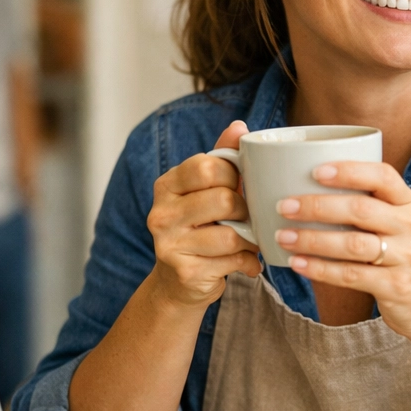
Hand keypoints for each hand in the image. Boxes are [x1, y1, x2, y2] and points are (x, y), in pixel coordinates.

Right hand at [146, 120, 260, 306]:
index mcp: (167, 185)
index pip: (207, 166)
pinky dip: (248, 261)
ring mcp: (169, 244)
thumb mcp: (207, 191)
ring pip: (230, 234)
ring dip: (250, 239)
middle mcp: (161, 213)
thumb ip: (223, 158)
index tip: (238, 186)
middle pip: (223, 199)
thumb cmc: (200, 229)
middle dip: (245, 210)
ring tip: (249, 241)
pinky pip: (232, 260)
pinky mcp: (184, 271)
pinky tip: (246, 262)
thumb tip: (239, 126)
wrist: (178, 284)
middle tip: (247, 218)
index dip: (234, 175)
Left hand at [274, 161, 410, 343]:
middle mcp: (410, 226)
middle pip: (361, 209)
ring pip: (353, 244)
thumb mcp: (398, 223)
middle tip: (284, 206)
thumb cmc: (403, 256)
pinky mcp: (396, 286)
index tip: (315, 170)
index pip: (383, 176)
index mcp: (408, 203)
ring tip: (284, 236)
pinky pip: (351, 276)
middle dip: (317, 207)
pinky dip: (320, 269)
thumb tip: (306, 187)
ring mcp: (406, 257)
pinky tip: (298, 263)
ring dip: (313, 240)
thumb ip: (369, 205)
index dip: (350, 170)